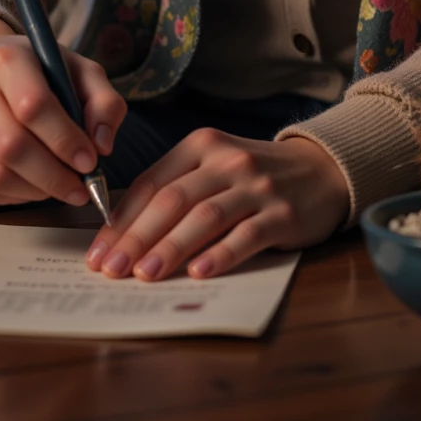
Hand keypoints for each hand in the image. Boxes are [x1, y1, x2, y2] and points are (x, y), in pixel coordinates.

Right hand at [0, 18, 126, 207]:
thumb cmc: (41, 73)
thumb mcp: (79, 71)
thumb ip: (103, 102)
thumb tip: (102, 146)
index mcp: (6, 60)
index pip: (33, 106)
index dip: (64, 139)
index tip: (90, 160)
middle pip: (11, 147)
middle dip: (54, 175)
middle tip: (81, 186)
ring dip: (36, 191)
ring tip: (60, 185)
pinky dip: (15, 197)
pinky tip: (34, 185)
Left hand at [85, 130, 350, 281]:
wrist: (321, 170)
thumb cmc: (254, 176)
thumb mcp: (214, 167)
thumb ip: (177, 188)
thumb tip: (124, 234)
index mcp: (202, 144)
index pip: (152, 183)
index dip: (122, 220)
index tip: (98, 253)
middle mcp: (227, 161)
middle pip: (173, 200)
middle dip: (137, 238)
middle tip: (111, 270)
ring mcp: (256, 186)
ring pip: (205, 216)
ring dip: (171, 247)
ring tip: (145, 275)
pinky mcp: (281, 213)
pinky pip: (246, 234)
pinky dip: (220, 254)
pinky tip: (199, 273)